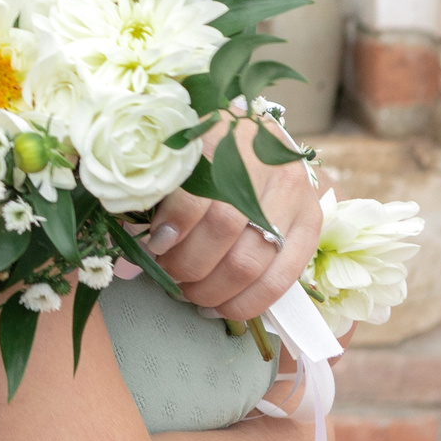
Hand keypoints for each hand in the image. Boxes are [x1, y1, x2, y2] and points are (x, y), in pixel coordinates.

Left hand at [139, 123, 321, 320]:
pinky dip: (247, 303)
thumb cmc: (206, 146)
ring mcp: (294, 194)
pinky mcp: (311, 221)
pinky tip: (222, 308)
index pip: (199, 190)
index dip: (174, 225)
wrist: (255, 132)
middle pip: (224, 229)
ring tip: (190, 292)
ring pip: (251, 261)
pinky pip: (282, 279)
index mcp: (223, 134)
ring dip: (213, 289)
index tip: (154, 244)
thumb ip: (155, 192)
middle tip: (168, 272)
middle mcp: (265, 163)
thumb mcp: (178, 152)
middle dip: (188, 264)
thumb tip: (129, 251)